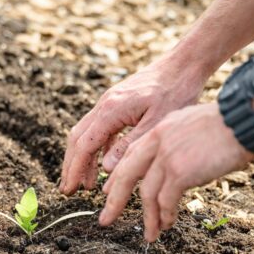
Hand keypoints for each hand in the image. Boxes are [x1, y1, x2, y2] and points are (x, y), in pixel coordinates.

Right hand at [59, 55, 207, 194]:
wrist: (184, 64)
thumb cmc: (176, 91)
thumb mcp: (156, 124)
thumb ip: (129, 147)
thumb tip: (105, 169)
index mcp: (111, 111)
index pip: (84, 145)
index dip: (75, 170)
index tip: (70, 189)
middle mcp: (104, 105)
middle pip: (77, 139)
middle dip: (71, 166)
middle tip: (69, 189)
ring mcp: (109, 103)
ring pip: (86, 133)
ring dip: (83, 159)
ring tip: (86, 183)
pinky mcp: (118, 103)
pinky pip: (99, 129)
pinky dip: (97, 148)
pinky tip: (104, 163)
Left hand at [99, 103, 253, 241]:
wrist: (244, 120)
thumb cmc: (228, 125)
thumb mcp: (190, 126)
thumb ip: (175, 143)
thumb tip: (172, 166)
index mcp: (159, 130)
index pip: (130, 156)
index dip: (118, 177)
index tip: (110, 193)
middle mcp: (157, 142)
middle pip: (127, 176)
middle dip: (114, 201)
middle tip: (106, 219)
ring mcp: (167, 157)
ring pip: (147, 193)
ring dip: (148, 217)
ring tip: (149, 234)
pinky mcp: (180, 171)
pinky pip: (166, 200)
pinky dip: (165, 215)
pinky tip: (167, 224)